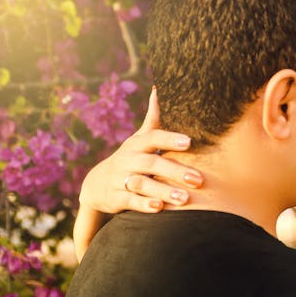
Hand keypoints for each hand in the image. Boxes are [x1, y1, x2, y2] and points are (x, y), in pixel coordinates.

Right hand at [79, 87, 203, 213]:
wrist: (96, 185)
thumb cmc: (130, 158)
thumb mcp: (139, 139)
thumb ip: (154, 118)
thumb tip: (161, 88)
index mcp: (137, 145)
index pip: (153, 138)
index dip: (170, 139)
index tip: (189, 142)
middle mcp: (127, 160)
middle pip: (151, 163)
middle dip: (175, 171)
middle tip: (198, 180)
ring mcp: (120, 179)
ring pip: (142, 184)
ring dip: (163, 190)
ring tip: (185, 199)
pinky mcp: (115, 198)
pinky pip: (130, 201)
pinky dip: (144, 205)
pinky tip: (160, 208)